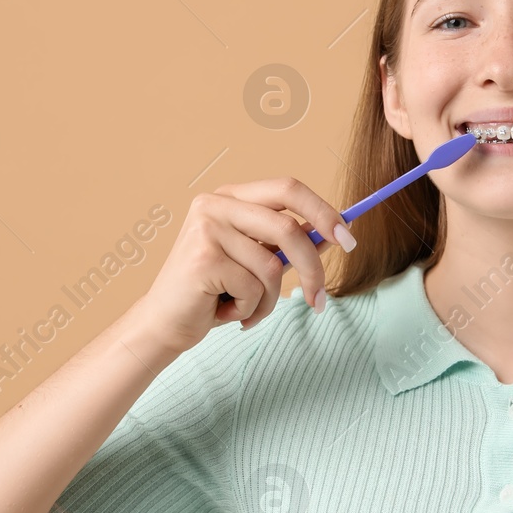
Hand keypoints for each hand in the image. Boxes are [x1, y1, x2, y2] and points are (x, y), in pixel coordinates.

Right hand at [127, 179, 354, 356]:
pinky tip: (225, 311)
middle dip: (311, 269)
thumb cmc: (213, 293)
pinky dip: (249, 309)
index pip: (288, 188)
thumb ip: (287, 245)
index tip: (348, 238)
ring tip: (246, 308)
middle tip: (320, 301)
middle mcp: (215, 204)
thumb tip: (332, 233)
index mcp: (231, 197)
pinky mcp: (203, 258)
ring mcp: (206, 228)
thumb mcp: (256, 263)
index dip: (323, 211)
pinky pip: (253, 288)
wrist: (164, 324)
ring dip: (268, 300)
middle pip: (287, 228)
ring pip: (272, 266)